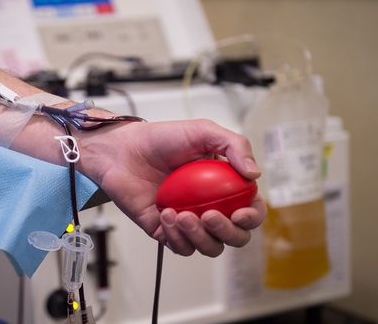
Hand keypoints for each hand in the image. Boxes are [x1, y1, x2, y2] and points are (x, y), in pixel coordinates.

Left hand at [80, 119, 266, 256]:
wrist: (123, 150)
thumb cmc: (162, 138)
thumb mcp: (203, 131)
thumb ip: (235, 145)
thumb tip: (255, 175)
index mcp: (225, 186)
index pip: (251, 210)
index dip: (253, 217)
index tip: (240, 213)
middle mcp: (211, 207)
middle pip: (235, 236)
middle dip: (227, 232)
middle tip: (208, 215)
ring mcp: (188, 221)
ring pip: (209, 247)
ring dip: (200, 237)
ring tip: (181, 214)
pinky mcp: (165, 231)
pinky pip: (179, 247)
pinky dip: (175, 237)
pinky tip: (165, 214)